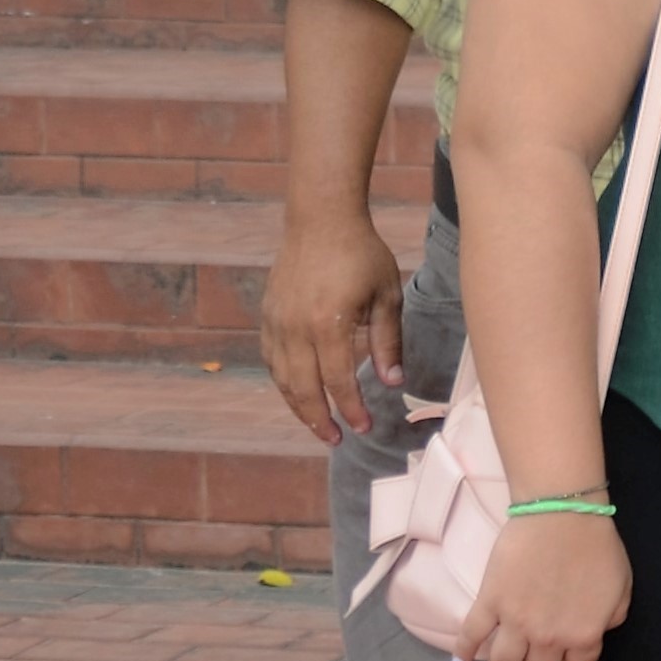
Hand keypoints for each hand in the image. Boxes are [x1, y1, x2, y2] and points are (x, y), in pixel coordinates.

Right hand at [263, 203, 406, 440]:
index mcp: (328, 323)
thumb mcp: (387, 295)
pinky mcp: (267, 316)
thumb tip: (393, 382)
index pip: (338, 380)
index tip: (365, 427)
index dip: (351, 408)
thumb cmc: (361, 254)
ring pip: (282, 378)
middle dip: (320, 419)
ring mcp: (276, 322)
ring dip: (299, 407)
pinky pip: (272, 360)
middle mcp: (295, 327)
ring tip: (320, 425)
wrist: (319, 220)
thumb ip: (388, 341)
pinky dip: (284, 382)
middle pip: (303, 388)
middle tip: (339, 439)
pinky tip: (299, 394)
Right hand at [460, 511, 630, 660]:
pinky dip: (462, 652)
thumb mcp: (623, 588)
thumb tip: (596, 633)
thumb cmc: (598, 548)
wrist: (563, 517)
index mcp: (583, 634)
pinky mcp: (489, 602)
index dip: (573, 660)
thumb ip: (611, 618)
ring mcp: (515, 622)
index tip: (567, 653)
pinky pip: (471, 634)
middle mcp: (548, 637)